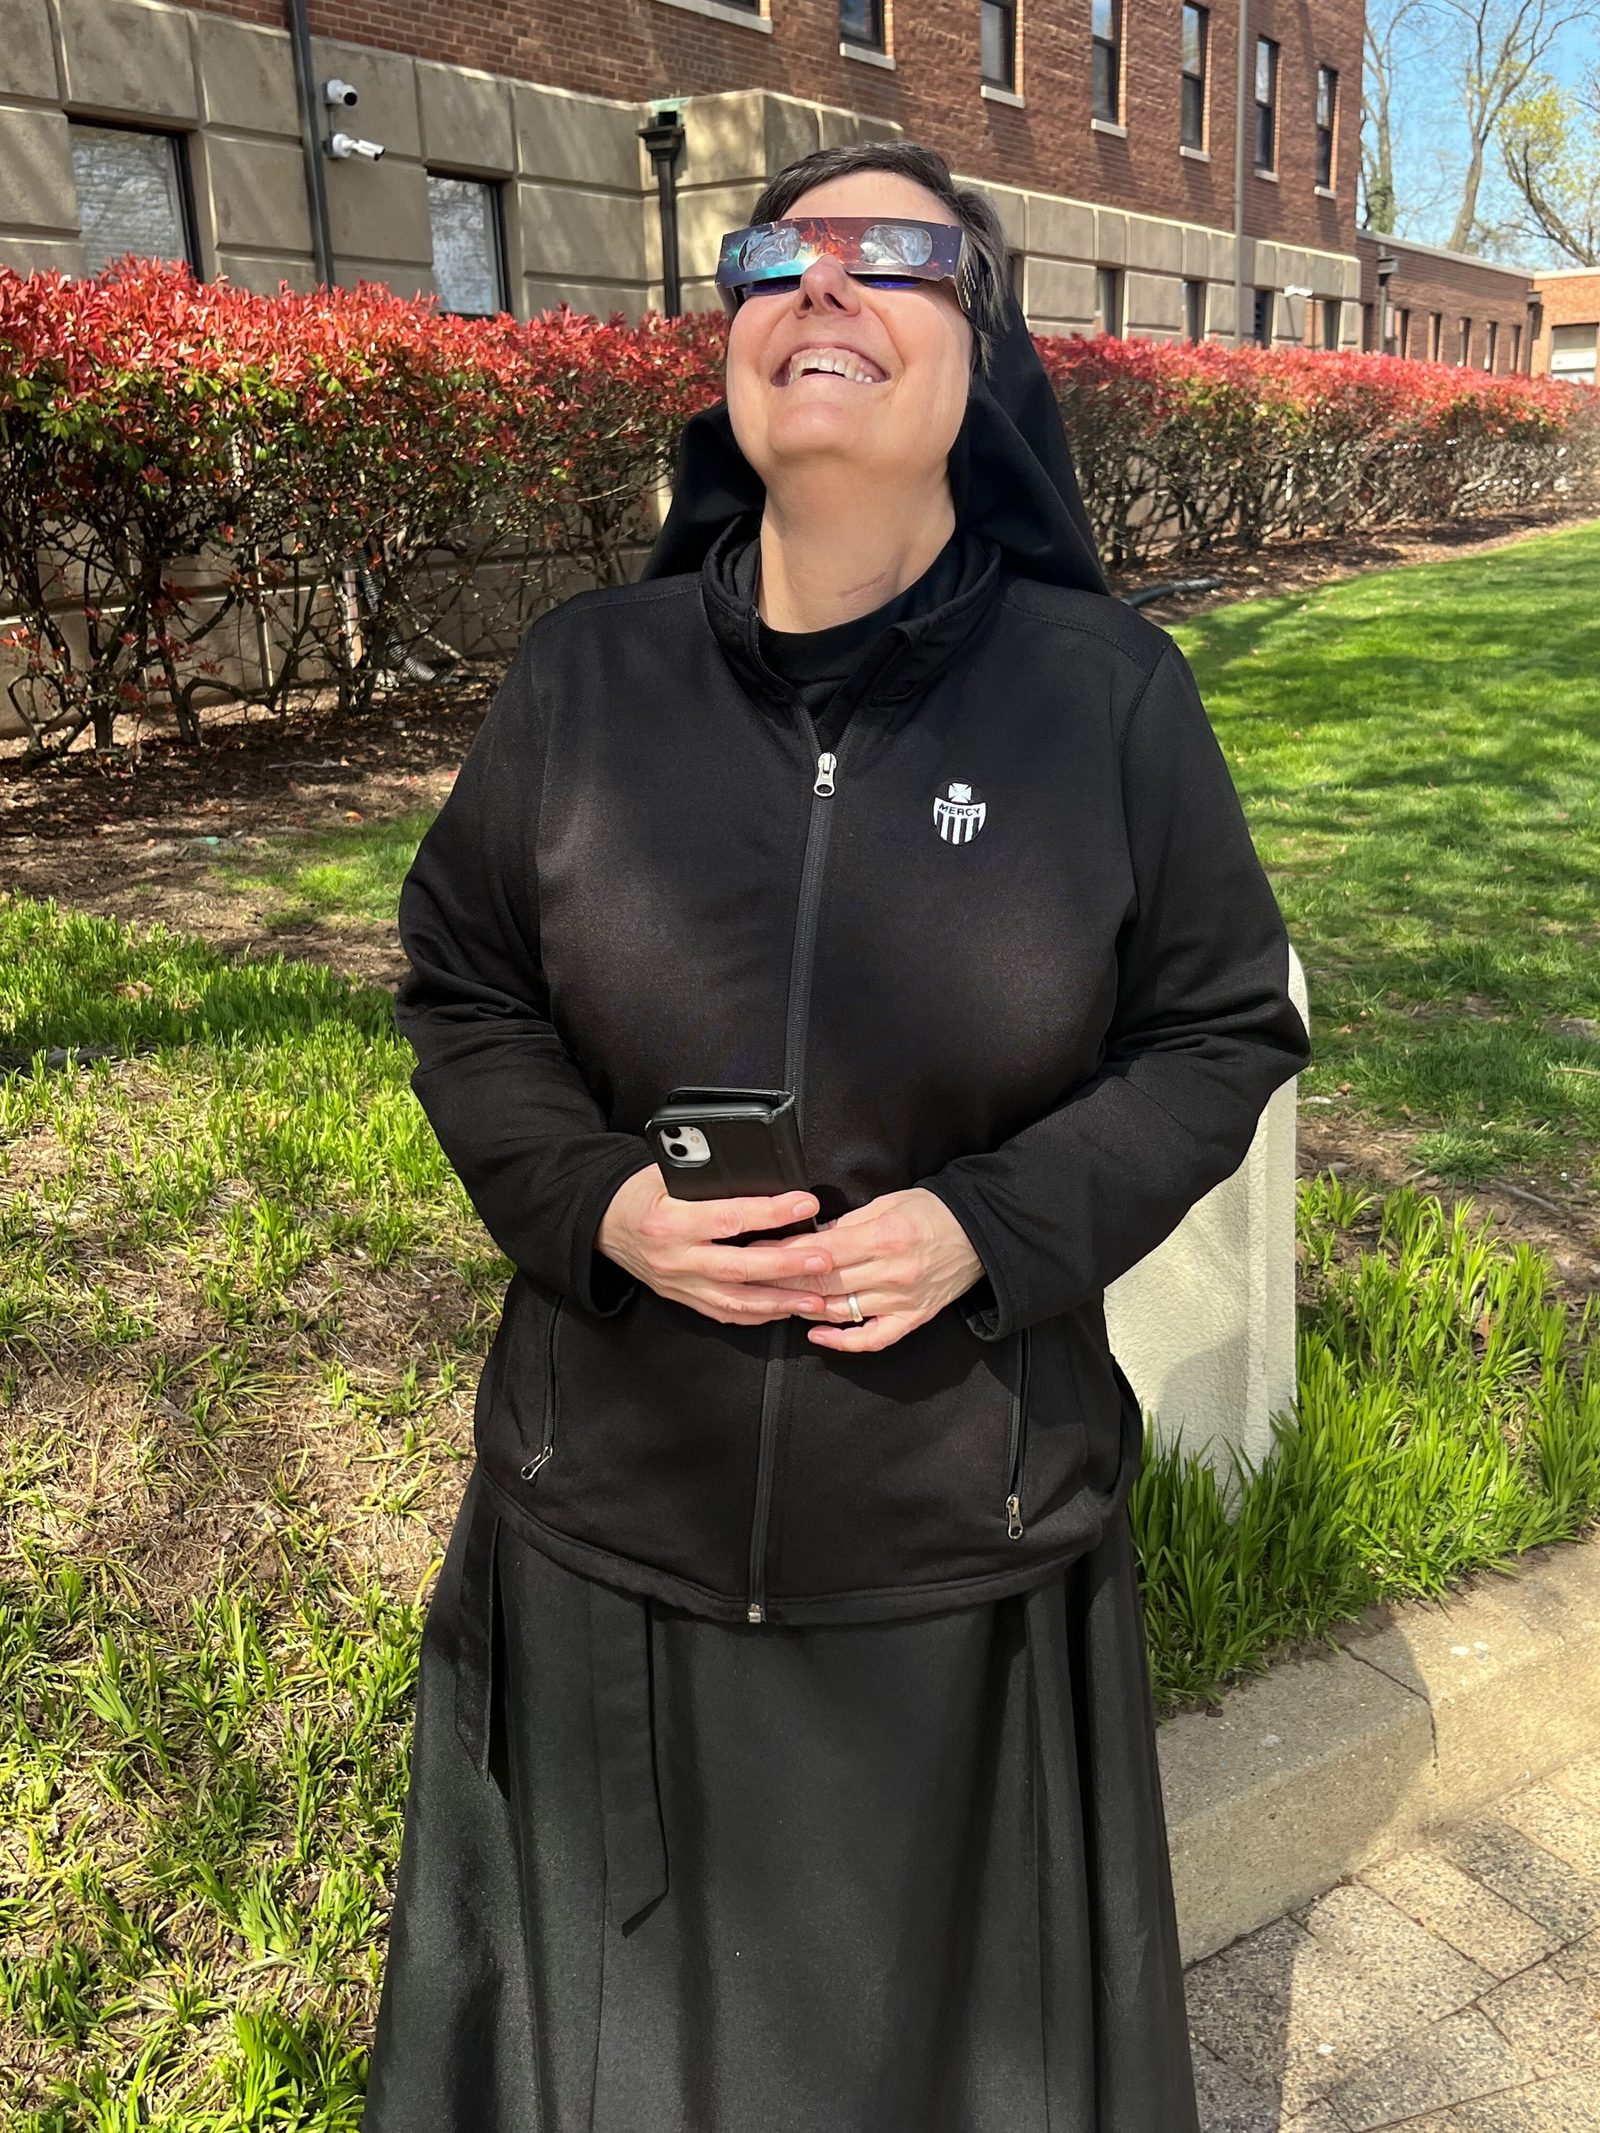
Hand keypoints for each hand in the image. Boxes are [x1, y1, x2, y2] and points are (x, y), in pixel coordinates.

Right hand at [596, 1164, 837, 1325]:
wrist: (604, 1225)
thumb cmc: (640, 1193)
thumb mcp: (667, 1174)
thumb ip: (708, 1180)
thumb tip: (761, 1175)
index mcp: (671, 1221)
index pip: (729, 1218)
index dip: (771, 1213)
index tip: (805, 1204)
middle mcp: (676, 1258)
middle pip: (739, 1268)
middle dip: (786, 1267)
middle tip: (823, 1260)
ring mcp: (680, 1284)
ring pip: (736, 1301)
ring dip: (780, 1302)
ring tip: (816, 1298)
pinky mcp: (683, 1299)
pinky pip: (725, 1313)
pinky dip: (757, 1314)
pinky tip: (784, 1309)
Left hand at [773, 1187, 984, 1352]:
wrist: (981, 1232)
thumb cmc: (934, 1212)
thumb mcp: (888, 1204)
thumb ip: (848, 1224)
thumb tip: (812, 1236)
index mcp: (883, 1238)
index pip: (820, 1252)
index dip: (784, 1254)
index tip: (759, 1252)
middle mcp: (891, 1273)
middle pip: (824, 1284)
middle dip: (783, 1282)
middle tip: (753, 1279)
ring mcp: (902, 1300)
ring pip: (841, 1311)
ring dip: (804, 1308)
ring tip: (777, 1301)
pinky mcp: (913, 1318)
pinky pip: (873, 1338)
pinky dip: (843, 1341)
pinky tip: (817, 1334)